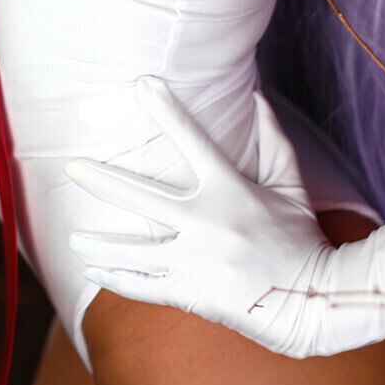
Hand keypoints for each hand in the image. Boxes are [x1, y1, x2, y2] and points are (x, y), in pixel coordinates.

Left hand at [65, 76, 384, 358]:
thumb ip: (273, 140)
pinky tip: (95, 273)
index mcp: (229, 188)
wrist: (312, 300)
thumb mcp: (291, 184)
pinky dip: (117, 279)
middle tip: (71, 166)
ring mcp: (195, 258)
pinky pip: (144, 286)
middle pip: (141, 196)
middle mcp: (205, 220)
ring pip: (133, 249)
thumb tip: (259, 97)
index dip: (165, 109)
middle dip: (102, 179)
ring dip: (99, 243)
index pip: (192, 139)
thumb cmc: (302, 239)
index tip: (140, 84)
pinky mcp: (192, 292)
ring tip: (72, 238)